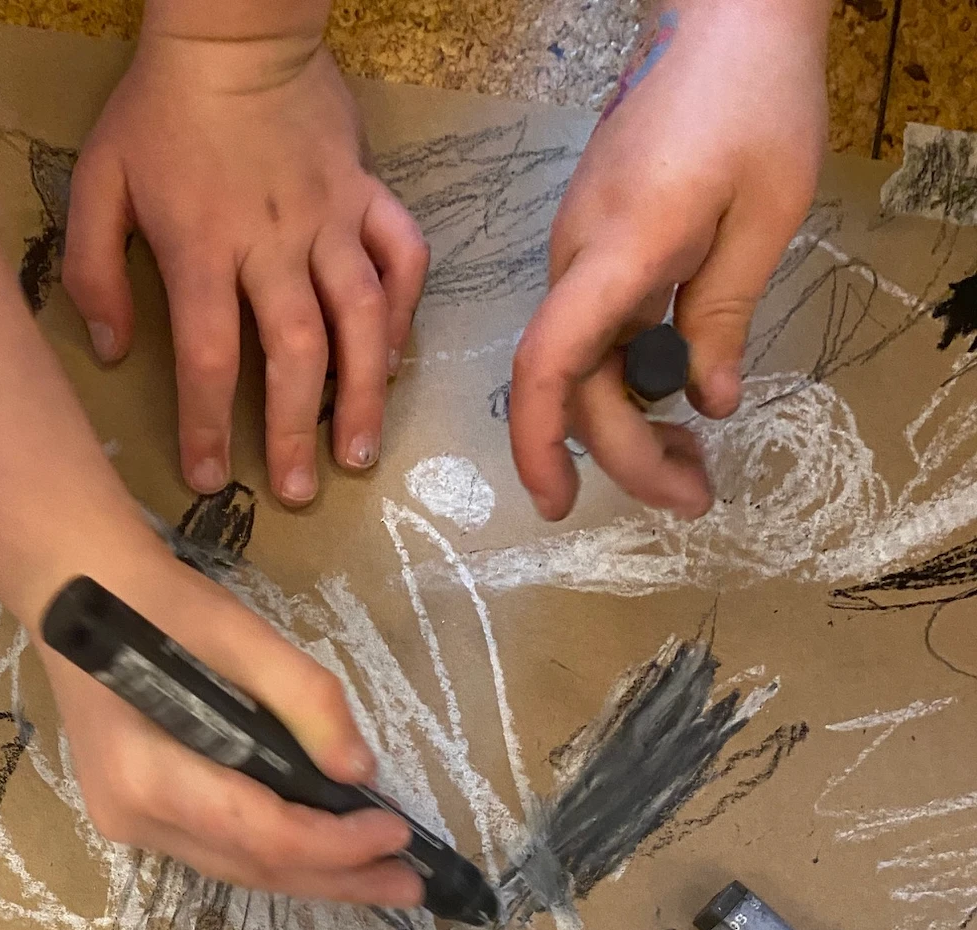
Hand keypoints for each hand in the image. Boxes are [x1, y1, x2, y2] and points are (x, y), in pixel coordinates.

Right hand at [40, 559, 421, 905]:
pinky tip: (325, 850)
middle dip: (337, 877)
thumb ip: (303, 698)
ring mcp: (130, 824)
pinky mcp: (139, 817)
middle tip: (410, 881)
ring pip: (237, 869)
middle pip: (253, 868)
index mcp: (147, 775)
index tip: (397, 831)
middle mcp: (133, 817)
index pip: (260, 832)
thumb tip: (360, 770)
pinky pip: (220, 851)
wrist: (74, 590)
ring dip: (312, 875)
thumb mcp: (236, 632)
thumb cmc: (153, 603)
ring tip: (381, 875)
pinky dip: (278, 855)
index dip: (335, 844)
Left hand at [62, 30, 428, 504]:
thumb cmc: (158, 112)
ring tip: (357, 451)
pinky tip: (392, 358)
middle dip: (294, 431)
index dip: (206, 426)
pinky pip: (401, 255)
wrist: (234, 31)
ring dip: (362, 392)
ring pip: (359, 317)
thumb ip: (93, 270)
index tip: (209, 480)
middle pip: (293, 353)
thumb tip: (112, 350)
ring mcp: (329, 219)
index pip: (207, 357)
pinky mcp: (366, 194)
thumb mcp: (98, 181)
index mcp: (202, 247)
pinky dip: (403, 310)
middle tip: (298, 491)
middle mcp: (273, 244)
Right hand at [509, 0, 829, 519]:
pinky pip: (598, 331)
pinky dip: (631, 378)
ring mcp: (582, 251)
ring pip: (584, 362)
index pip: (549, 365)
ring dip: (628, 421)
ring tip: (691, 459)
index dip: (541, 444)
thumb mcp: (765, 215)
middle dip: (625, 453)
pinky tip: (676, 394)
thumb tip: (706, 402)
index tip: (558, 504)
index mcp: (618, 251)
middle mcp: (579, 259)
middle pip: (574, 383)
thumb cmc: (754, 100)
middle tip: (695, 495)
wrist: (724, 17)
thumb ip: (726, 314)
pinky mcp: (598, 244)